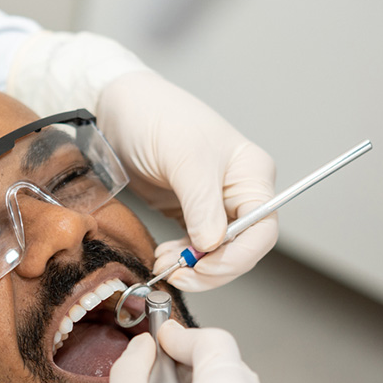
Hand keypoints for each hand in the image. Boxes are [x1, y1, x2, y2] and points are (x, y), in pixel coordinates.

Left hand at [96, 69, 277, 290]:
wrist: (120, 108)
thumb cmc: (158, 118)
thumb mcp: (183, 158)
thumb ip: (201, 204)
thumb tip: (212, 244)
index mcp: (251, 175)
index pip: (262, 229)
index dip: (237, 256)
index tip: (204, 266)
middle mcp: (237, 192)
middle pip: (241, 247)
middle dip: (211, 267)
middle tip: (178, 274)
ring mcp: (212, 203)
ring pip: (217, 252)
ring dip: (193, 267)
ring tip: (165, 265)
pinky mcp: (188, 211)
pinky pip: (194, 246)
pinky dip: (182, 258)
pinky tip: (164, 257)